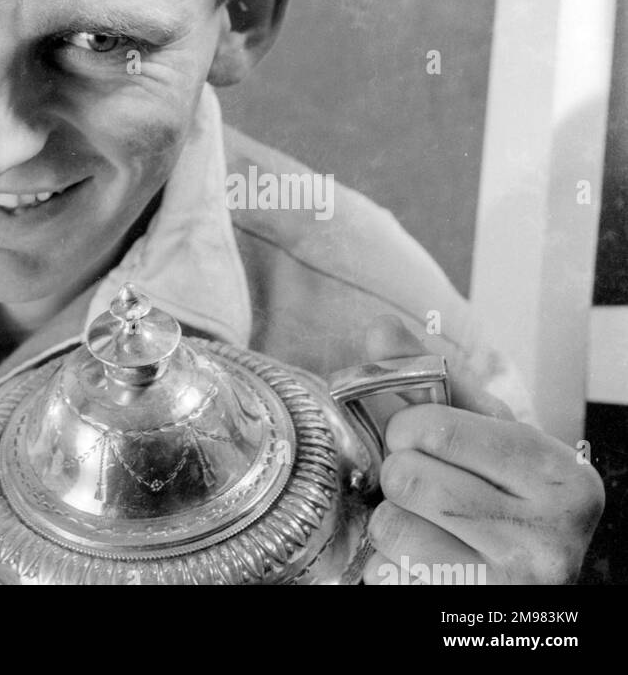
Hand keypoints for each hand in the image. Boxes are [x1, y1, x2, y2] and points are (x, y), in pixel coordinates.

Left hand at [362, 317, 604, 584]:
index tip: (424, 440)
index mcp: (559, 473)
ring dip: (393, 520)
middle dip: (400, 474)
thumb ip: (433, 379)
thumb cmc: (503, 494)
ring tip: (429, 525)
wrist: (526, 578)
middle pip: (407, 475)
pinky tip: (427, 559)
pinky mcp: (471, 610)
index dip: (408, 428)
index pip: (436, 426)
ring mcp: (515, 584)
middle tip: (427, 485)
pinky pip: (387, 571)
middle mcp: (550, 535)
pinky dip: (390, 562)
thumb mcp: (486, 431)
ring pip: (392, 525)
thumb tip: (380, 330)